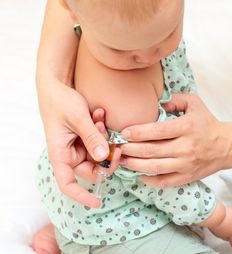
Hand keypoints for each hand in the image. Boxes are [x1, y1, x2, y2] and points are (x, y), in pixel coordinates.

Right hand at [40, 81, 118, 206]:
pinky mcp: (86, 135)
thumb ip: (91, 137)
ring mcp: (79, 144)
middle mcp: (70, 152)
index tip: (97, 202)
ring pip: (99, 152)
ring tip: (100, 118)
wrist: (57, 86)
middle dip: (107, 156)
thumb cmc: (60, 102)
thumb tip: (103, 157)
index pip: (68, 184)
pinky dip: (103, 128)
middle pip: (92, 167)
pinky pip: (100, 139)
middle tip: (116, 142)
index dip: (81, 196)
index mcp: (60, 154)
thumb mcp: (77, 118)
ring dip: (105, 138)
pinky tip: (100, 113)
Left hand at [120, 93, 231, 187]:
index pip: (158, 131)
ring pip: (155, 167)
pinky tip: (139, 174)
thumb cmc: (207, 122)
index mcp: (187, 127)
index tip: (124, 132)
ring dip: (135, 165)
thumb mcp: (194, 103)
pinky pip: (165, 182)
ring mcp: (186, 164)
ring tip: (122, 160)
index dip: (138, 132)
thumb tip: (155, 103)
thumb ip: (174, 99)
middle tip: (118, 146)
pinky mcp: (187, 177)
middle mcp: (186, 147)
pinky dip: (150, 180)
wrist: (227, 145)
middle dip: (131, 149)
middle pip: (152, 151)